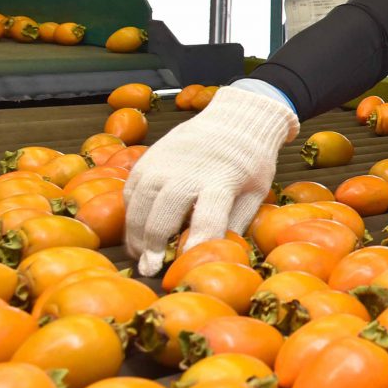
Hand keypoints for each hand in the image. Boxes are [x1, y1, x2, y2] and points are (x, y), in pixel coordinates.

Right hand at [124, 86, 298, 275]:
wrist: (237, 117)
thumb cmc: (252, 160)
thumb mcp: (257, 191)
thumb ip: (237, 222)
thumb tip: (216, 253)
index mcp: (223, 178)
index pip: (208, 217)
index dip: (197, 243)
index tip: (184, 265)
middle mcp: (189, 169)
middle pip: (164, 212)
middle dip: (154, 245)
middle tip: (150, 269)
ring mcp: (165, 161)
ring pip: (140, 203)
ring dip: (136, 233)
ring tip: (140, 255)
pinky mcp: (151, 156)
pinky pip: (132, 189)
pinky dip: (130, 213)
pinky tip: (136, 231)